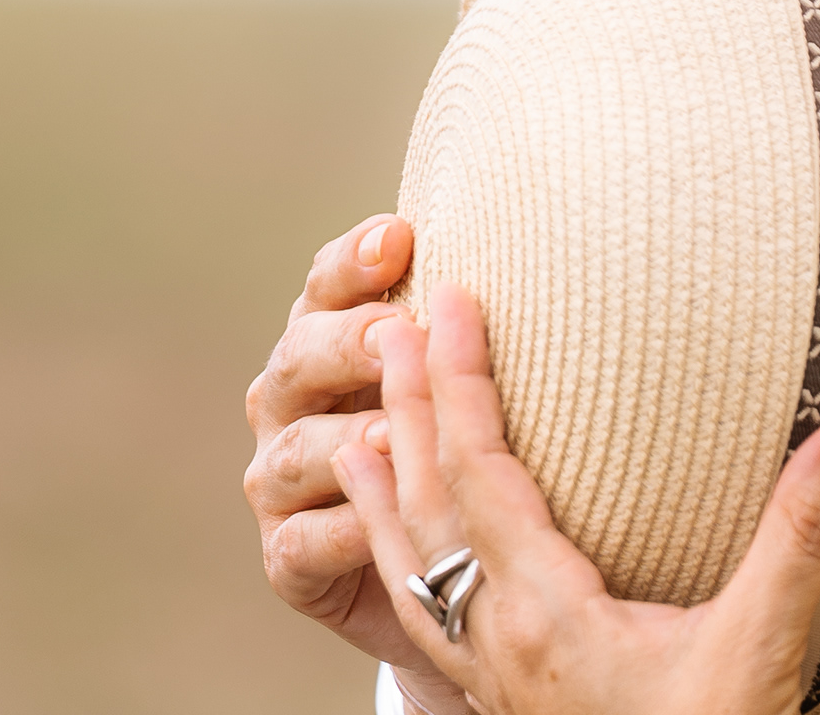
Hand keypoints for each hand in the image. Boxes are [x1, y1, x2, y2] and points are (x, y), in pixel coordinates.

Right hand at [245, 212, 427, 670]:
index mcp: (324, 344)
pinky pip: (303, 541)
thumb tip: (539, 253)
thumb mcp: (464, 390)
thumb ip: (467, 330)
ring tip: (391, 430)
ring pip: (296, 451)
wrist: (446, 581)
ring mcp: (279, 483)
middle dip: (345, 341)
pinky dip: (340, 531)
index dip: (354, 261)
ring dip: (344, 439)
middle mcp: (289, 404)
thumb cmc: (462, 460)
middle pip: (299, 357)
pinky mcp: (288, 560)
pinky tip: (375, 525)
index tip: (402, 237)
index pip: (325, 286)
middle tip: (395, 331)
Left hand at [339, 286, 819, 714]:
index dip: (462, 379)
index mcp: (544, 610)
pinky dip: (403, 565)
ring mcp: (492, 679)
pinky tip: (410, 557)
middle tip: (390, 325)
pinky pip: (427, 619)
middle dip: (408, 407)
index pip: (478, 469)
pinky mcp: (503, 706)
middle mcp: (498, 640)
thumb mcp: (764, 650)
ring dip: (382, 488)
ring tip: (357, 430)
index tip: (453, 299)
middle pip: (425, 503)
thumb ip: (803, 538)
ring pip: (411, 566)